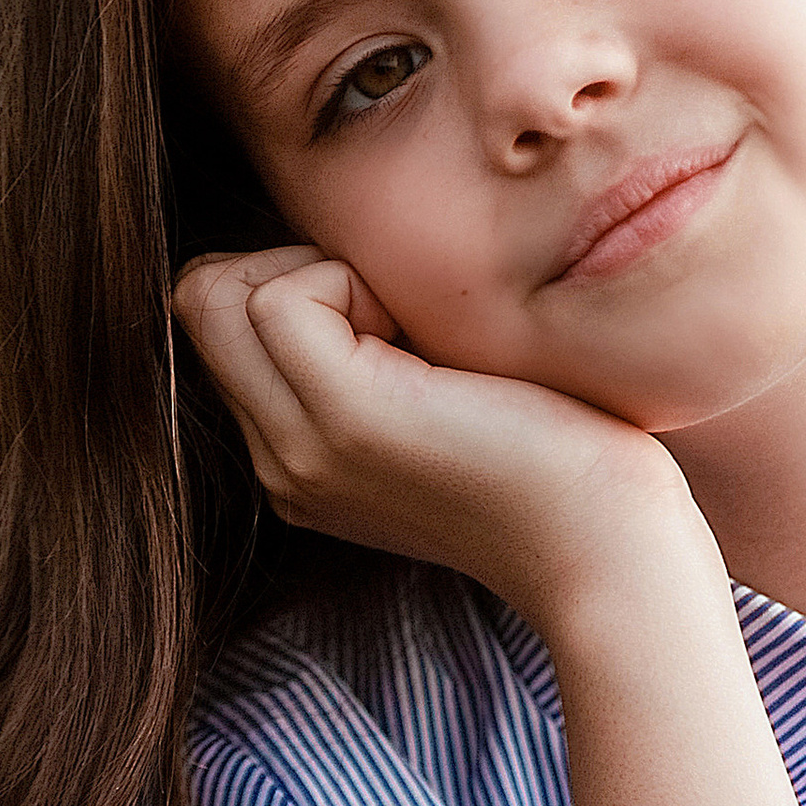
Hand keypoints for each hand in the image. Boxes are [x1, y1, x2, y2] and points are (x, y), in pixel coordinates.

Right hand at [174, 248, 696, 630]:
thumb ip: (374, 347)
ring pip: (216, 292)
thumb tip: (345, 261)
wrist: (606, 545)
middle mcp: (277, 460)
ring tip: (411, 335)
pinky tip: (426, 344)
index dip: (293, 284)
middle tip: (398, 319)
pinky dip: (351, 282)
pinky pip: (281, 296)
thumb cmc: (559, 455)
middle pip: (198, 300)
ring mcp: (298, 446)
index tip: (396, 325)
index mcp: (297, 456)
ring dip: (320, 274)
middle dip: (292, 268)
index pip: (219, 319)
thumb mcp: (439, 395)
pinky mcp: (342, 417)